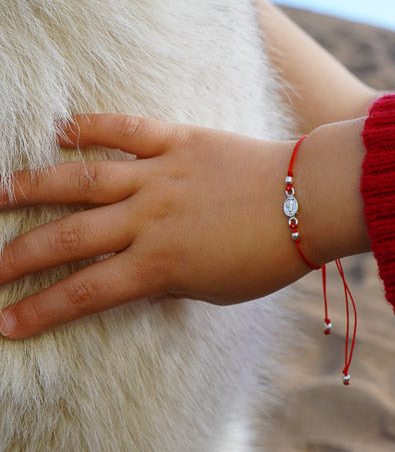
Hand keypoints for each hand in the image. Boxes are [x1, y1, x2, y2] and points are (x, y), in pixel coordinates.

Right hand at [0, 114, 304, 337]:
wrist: (308, 202)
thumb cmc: (268, 257)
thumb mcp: (215, 290)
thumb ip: (169, 284)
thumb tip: (134, 280)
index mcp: (160, 265)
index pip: (85, 293)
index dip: (40, 311)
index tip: (7, 324)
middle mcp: (149, 220)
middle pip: (69, 239)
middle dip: (20, 257)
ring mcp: (160, 176)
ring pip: (82, 180)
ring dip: (35, 186)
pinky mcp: (178, 141)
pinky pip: (126, 130)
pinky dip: (92, 127)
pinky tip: (60, 130)